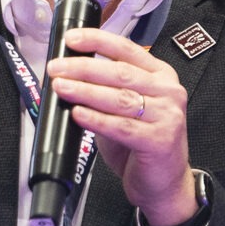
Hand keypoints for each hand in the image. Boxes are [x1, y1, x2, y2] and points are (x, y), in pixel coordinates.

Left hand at [47, 29, 197, 225]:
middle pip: (119, 73)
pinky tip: (79, 114)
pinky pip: (121, 127)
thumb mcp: (126, 112)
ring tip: (61, 88)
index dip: (97, 41)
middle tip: (57, 69)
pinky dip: (96, 119)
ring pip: (119, 98)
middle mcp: (167, 92)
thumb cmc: (143, 148)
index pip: (127, 50)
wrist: (165, 186)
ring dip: (85, 91)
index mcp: (160, 77)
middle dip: (83, 68)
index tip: (71, 40)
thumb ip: (106, 93)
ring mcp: (167, 116)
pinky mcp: (159, 140)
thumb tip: (68, 78)